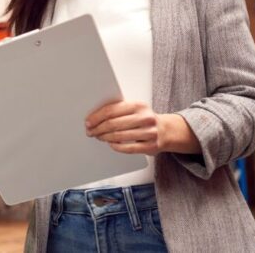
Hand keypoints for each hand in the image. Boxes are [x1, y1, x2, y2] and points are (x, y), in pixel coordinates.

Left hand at [85, 101, 200, 154]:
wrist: (166, 131)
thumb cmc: (144, 119)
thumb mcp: (135, 109)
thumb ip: (119, 110)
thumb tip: (94, 116)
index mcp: (138, 105)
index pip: (111, 110)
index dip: (96, 117)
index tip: (88, 122)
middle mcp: (145, 118)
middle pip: (113, 124)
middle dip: (98, 128)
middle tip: (90, 131)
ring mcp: (149, 132)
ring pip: (119, 136)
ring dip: (104, 137)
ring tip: (98, 137)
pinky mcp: (151, 146)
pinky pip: (128, 148)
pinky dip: (116, 146)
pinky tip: (110, 144)